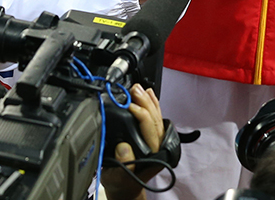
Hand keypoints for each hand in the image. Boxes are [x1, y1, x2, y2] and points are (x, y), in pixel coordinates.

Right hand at [102, 84, 164, 199]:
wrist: (125, 187)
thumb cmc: (121, 182)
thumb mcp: (117, 177)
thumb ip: (123, 164)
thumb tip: (124, 147)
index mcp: (152, 155)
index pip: (149, 128)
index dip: (140, 114)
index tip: (128, 105)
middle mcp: (157, 146)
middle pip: (155, 119)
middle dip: (145, 101)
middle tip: (135, 89)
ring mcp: (157, 140)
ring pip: (156, 116)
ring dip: (148, 100)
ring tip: (140, 87)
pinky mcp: (153, 136)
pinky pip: (155, 117)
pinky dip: (153, 103)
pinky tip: (149, 93)